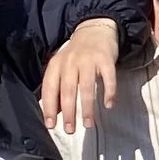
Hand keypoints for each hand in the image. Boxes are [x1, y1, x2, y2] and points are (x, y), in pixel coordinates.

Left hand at [40, 18, 122, 132]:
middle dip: (68, 112)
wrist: (95, 29)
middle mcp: (70, 62)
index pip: (50, 88)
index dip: (49, 107)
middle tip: (70, 129)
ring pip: (86, 87)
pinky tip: (109, 105)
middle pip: (67, 90)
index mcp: (57, 65)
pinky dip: (109, 92)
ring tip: (88, 124)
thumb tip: (56, 113)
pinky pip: (108, 78)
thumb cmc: (77, 55)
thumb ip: (58, 87)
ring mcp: (88, 60)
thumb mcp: (63, 67)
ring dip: (87, 108)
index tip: (51, 125)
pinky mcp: (105, 59)